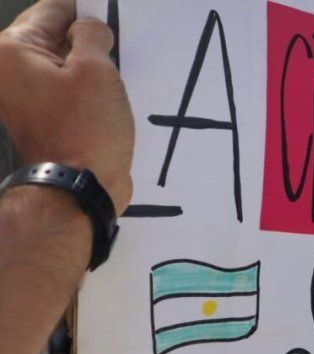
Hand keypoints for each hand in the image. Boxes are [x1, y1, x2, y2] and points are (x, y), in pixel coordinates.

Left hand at [0, 0, 132, 213]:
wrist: (78, 189)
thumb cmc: (84, 132)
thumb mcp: (98, 70)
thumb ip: (93, 35)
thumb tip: (91, 28)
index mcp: (13, 50)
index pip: (52, 9)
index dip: (86, 9)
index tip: (110, 14)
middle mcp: (9, 71)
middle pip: (53, 36)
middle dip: (87, 40)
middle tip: (116, 50)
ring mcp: (23, 97)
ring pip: (62, 64)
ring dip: (89, 68)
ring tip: (113, 80)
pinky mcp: (41, 118)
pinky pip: (65, 90)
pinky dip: (86, 90)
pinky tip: (107, 99)